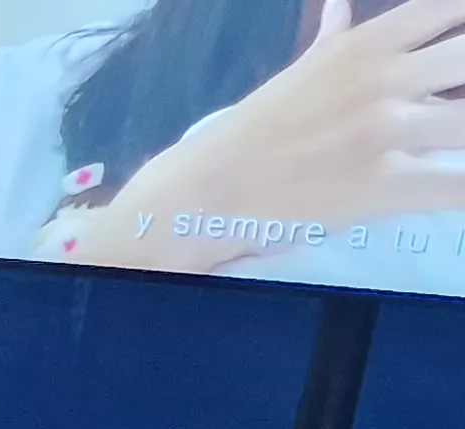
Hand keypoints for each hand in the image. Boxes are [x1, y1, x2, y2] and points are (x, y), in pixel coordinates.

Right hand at [80, 0, 464, 270]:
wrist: (208, 190)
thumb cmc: (254, 131)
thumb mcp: (297, 74)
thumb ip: (332, 38)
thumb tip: (338, 6)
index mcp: (365, 47)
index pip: (448, 8)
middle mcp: (382, 80)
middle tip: (461, 101)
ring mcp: (385, 133)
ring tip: (459, 140)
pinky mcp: (385, 186)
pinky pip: (458, 187)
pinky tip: (463, 187)